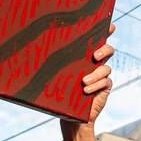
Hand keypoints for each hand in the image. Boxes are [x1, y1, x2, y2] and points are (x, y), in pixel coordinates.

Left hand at [60, 25, 114, 140]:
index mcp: (84, 55)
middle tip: (95, 56)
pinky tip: (86, 91)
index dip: (106, 30)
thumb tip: (31, 47)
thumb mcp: (55, 74)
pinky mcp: (105, 87)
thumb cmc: (59, 92)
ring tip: (84, 81)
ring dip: (96, 73)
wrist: (70, 116)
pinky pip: (106, 82)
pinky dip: (96, 85)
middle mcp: (96, 63)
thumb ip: (52, 62)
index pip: (96, 39)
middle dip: (104, 50)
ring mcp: (102, 75)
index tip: (109, 24)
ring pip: (106, 68)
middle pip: (108, 49)